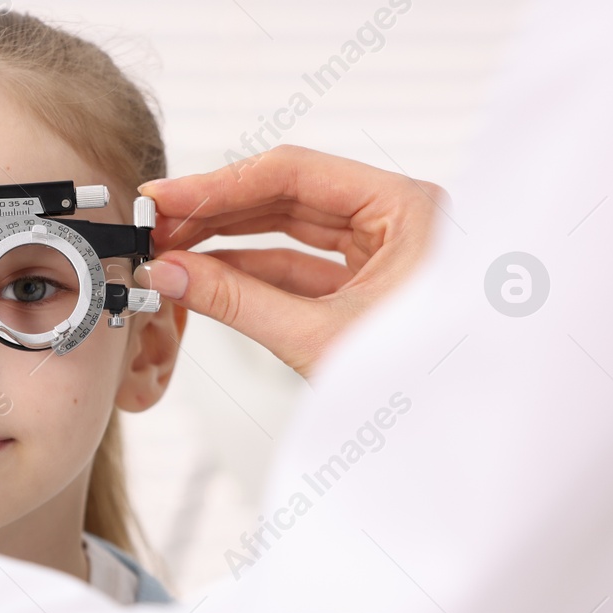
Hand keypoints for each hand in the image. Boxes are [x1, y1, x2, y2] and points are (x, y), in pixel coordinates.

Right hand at [132, 144, 445, 377]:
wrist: (458, 440)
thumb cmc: (423, 386)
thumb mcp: (318, 338)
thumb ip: (238, 301)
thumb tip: (170, 272)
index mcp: (406, 208)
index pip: (294, 173)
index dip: (219, 184)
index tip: (163, 198)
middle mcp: (397, 220)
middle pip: (288, 196)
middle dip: (216, 211)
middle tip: (154, 224)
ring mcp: (383, 254)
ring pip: (290, 232)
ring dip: (226, 242)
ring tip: (169, 251)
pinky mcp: (367, 289)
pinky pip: (299, 269)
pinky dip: (250, 274)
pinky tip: (204, 276)